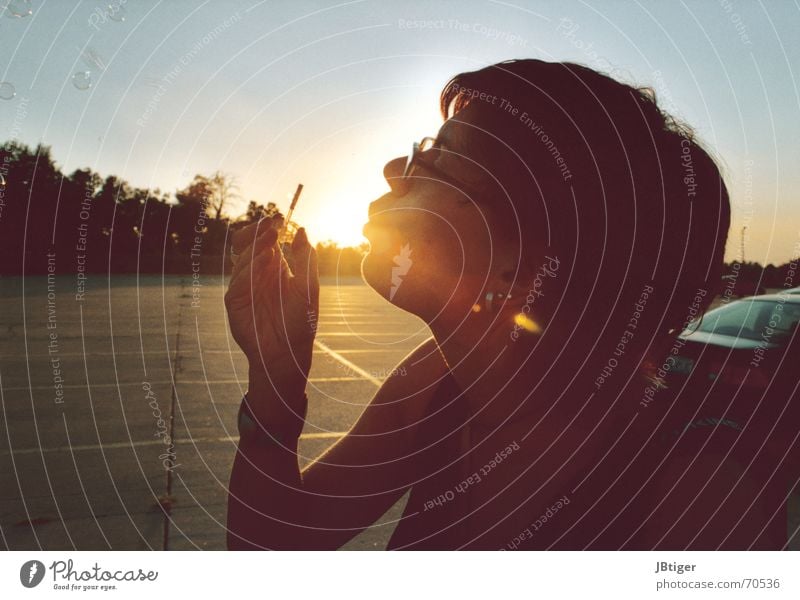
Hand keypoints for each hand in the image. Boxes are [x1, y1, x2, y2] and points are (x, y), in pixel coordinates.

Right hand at [225, 219, 318, 434]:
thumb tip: (302, 229)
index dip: (268, 227)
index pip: (264, 240)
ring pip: (242, 257)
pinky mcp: (234, 301)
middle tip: (271, 225)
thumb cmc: (301, 322)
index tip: (279, 217)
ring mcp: (243, 286)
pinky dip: (251, 266)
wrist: (287, 353)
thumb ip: (306, 257)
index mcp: (274, 268)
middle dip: (257, 232)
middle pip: (247, 243)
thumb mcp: (309, 286)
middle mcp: (256, 274)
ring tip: (272, 241)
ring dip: (257, 246)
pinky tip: (266, 258)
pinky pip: (237, 278)